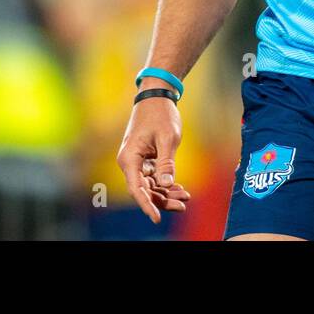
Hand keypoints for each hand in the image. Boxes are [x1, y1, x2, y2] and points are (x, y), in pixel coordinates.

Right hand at [116, 89, 191, 222]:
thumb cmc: (160, 114)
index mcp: (129, 158)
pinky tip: (180, 188)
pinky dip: (166, 184)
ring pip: (150, 186)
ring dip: (166, 193)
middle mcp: (129, 162)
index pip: (137, 189)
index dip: (147, 205)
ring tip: (185, 197)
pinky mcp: (144, 159)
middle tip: (183, 204)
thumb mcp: (167, 138)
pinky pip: (153, 177)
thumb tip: (166, 184)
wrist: (156, 96)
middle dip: (162, 200)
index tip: (158, 218)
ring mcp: (136, 162)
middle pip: (144, 190)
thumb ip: (166, 162)